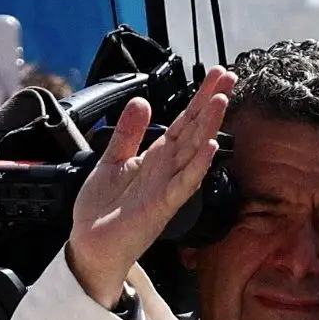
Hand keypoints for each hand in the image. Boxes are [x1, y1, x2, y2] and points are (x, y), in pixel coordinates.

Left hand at [67, 67, 234, 306]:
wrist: (90, 244)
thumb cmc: (103, 209)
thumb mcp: (111, 161)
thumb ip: (126, 133)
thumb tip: (141, 101)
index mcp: (154, 157)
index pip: (182, 121)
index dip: (198, 98)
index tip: (216, 74)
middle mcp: (166, 169)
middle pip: (194, 130)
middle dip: (211, 103)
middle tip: (229, 77)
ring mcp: (168, 187)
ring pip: (193, 151)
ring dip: (208, 127)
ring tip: (221, 101)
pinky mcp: (163, 205)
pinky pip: (184, 183)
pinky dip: (198, 165)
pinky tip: (209, 147)